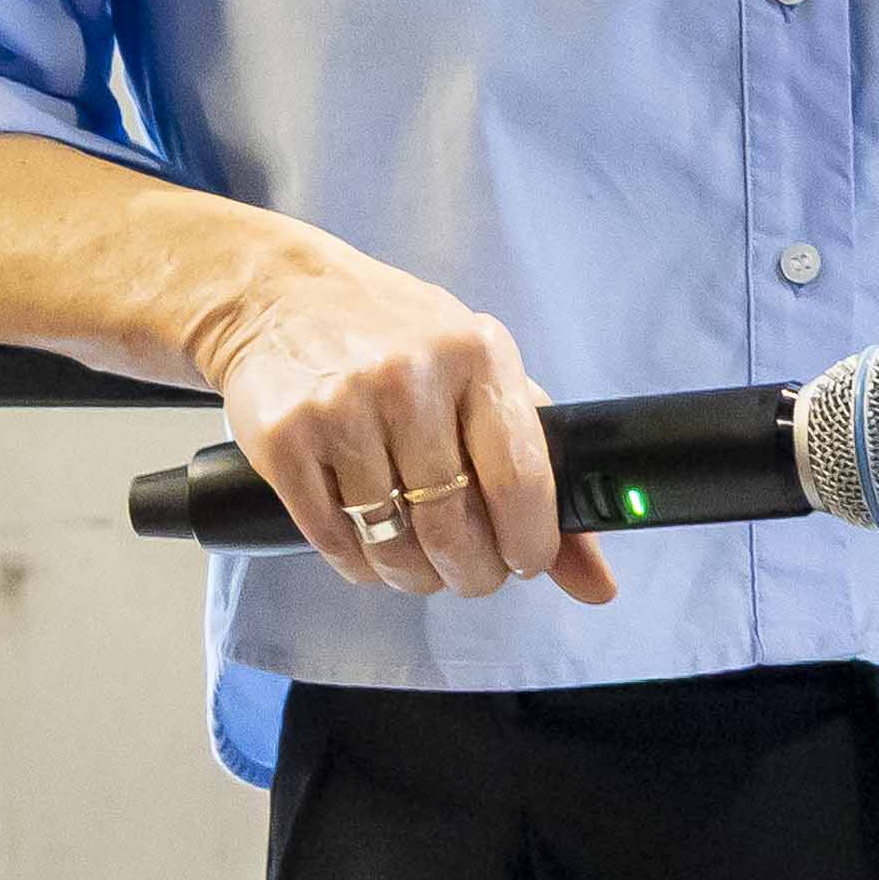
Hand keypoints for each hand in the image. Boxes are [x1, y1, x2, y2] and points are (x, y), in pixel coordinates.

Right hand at [186, 243, 615, 602]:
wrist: (279, 295)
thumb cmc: (396, 339)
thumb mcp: (480, 376)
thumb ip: (545, 472)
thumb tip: (598, 584)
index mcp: (475, 354)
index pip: (519, 480)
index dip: (530, 545)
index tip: (526, 561)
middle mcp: (408, 377)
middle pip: (454, 528)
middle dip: (471, 573)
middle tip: (470, 572)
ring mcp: (340, 407)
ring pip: (392, 545)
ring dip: (411, 574)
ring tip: (416, 561)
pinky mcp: (284, 439)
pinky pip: (333, 541)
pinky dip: (357, 563)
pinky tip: (366, 544)